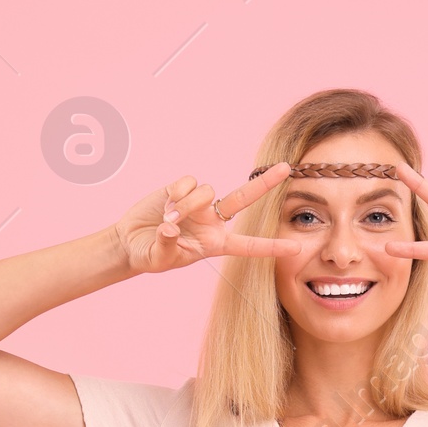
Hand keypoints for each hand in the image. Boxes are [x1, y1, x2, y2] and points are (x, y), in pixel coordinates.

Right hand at [114, 165, 298, 273]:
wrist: (131, 242)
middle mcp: (213, 220)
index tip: (296, 249)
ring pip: (207, 191)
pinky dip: (177, 192)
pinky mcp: (182, 188)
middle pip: (244, 198)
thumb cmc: (149, 256)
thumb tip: (170, 227)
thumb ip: (166, 246)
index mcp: (216, 243)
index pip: (249, 246)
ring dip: (187, 204)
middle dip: (265, 183)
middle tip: (286, 168)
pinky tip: (166, 203)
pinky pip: (189, 182)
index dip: (272, 247)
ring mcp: (199, 202)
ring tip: (169, 219)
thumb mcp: (159, 258)